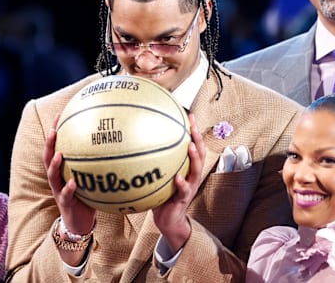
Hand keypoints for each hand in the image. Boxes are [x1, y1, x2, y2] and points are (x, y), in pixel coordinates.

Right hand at [44, 114, 97, 263]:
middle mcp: (58, 177)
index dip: (56, 130)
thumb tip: (118, 142)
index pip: (57, 146)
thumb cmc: (88, 195)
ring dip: (55, 164)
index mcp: (63, 169)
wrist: (80, 222)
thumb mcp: (91, 177)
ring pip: (52, 175)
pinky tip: (74, 182)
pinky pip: (66, 195)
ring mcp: (59, 190)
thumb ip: (99, 162)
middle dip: (49, 143)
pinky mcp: (66, 203)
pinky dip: (69, 188)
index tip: (60, 113)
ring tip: (60, 154)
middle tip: (53, 130)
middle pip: (48, 157)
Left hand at [152, 113, 205, 252]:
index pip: (193, 144)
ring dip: (194, 157)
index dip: (193, 129)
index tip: (188, 114)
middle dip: (197, 137)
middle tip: (192, 125)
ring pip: (197, 169)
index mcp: (187, 167)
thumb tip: (134, 144)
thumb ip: (153, 162)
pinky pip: (184, 189)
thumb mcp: (158, 176)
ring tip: (190, 145)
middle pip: (200, 152)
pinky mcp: (184, 198)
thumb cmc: (162, 195)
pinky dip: (181, 182)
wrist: (168, 219)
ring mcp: (190, 186)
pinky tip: (177, 177)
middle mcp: (192, 174)